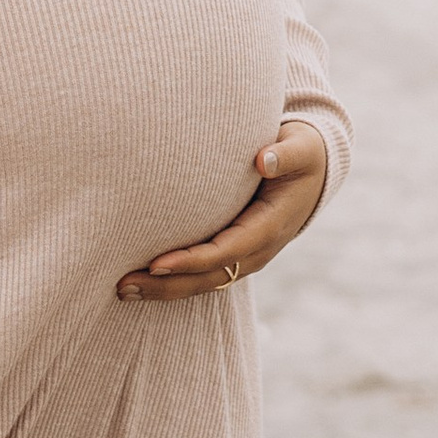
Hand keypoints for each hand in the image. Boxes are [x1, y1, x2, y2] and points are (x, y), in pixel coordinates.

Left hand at [116, 118, 329, 302]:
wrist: (314, 173)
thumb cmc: (303, 153)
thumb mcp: (302, 148)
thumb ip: (284, 153)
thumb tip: (262, 159)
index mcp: (270, 226)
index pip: (226, 251)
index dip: (192, 260)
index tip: (156, 262)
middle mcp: (258, 250)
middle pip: (209, 277)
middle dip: (167, 285)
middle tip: (123, 285)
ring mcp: (246, 255)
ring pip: (204, 282)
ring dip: (164, 288)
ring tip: (123, 289)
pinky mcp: (234, 252)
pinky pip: (203, 273)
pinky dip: (174, 279)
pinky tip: (142, 278)